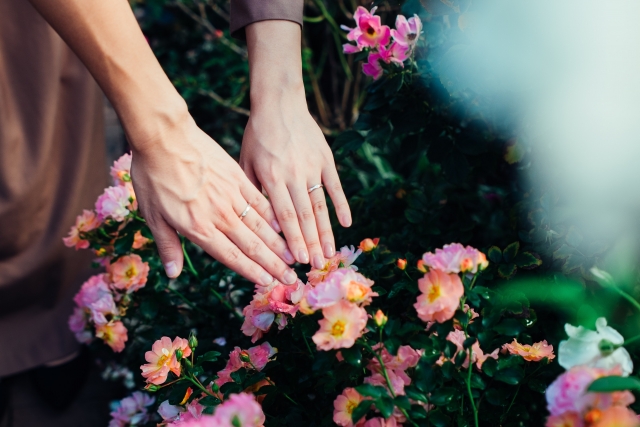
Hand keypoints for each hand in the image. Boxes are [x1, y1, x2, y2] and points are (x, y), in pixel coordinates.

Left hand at [130, 113, 297, 284]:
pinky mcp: (237, 177)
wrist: (164, 138)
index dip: (251, 271)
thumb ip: (167, 245)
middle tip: (291, 278)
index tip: (268, 283)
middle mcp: (220, 215)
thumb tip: (173, 274)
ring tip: (293, 257)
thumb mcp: (152, 215)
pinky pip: (259, 201)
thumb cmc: (153, 176)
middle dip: (273, 264)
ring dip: (278, 244)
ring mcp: (231, 196)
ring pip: (260, 226)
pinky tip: (284, 225)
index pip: (231, 256)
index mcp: (199, 228)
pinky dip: (272, 216)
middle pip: (252, 245)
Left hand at [239, 89, 351, 268]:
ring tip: (331, 253)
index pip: (285, 216)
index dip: (294, 240)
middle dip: (311, 243)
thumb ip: (252, 192)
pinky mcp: (325, 159)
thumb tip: (261, 225)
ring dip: (326, 231)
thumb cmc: (257, 135)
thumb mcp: (245, 162)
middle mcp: (294, 174)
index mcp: (271, 177)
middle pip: (305, 216)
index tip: (300, 260)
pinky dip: (341, 205)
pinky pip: (335, 186)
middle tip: (318, 266)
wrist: (279, 103)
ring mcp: (312, 167)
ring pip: (321, 205)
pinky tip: (348, 223)